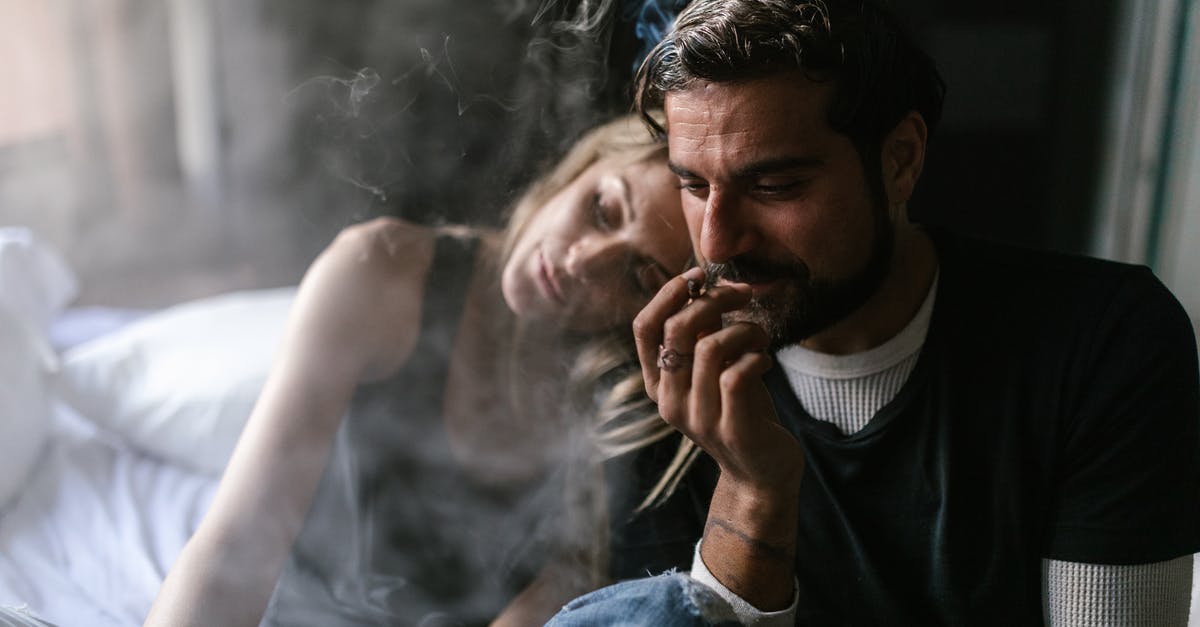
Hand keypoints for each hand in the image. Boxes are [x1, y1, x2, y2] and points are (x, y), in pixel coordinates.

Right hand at [632, 268, 802, 493]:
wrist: (761, 471)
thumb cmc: (739, 408)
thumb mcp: (714, 368)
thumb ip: (701, 332)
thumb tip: (699, 283)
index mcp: (657, 383)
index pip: (643, 328)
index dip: (667, 293)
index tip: (699, 275)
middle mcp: (669, 401)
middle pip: (677, 329)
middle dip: (714, 299)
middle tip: (745, 293)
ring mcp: (698, 418)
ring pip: (711, 347)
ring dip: (744, 329)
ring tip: (760, 336)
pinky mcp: (731, 429)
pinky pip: (737, 375)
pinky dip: (757, 357)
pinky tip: (766, 362)